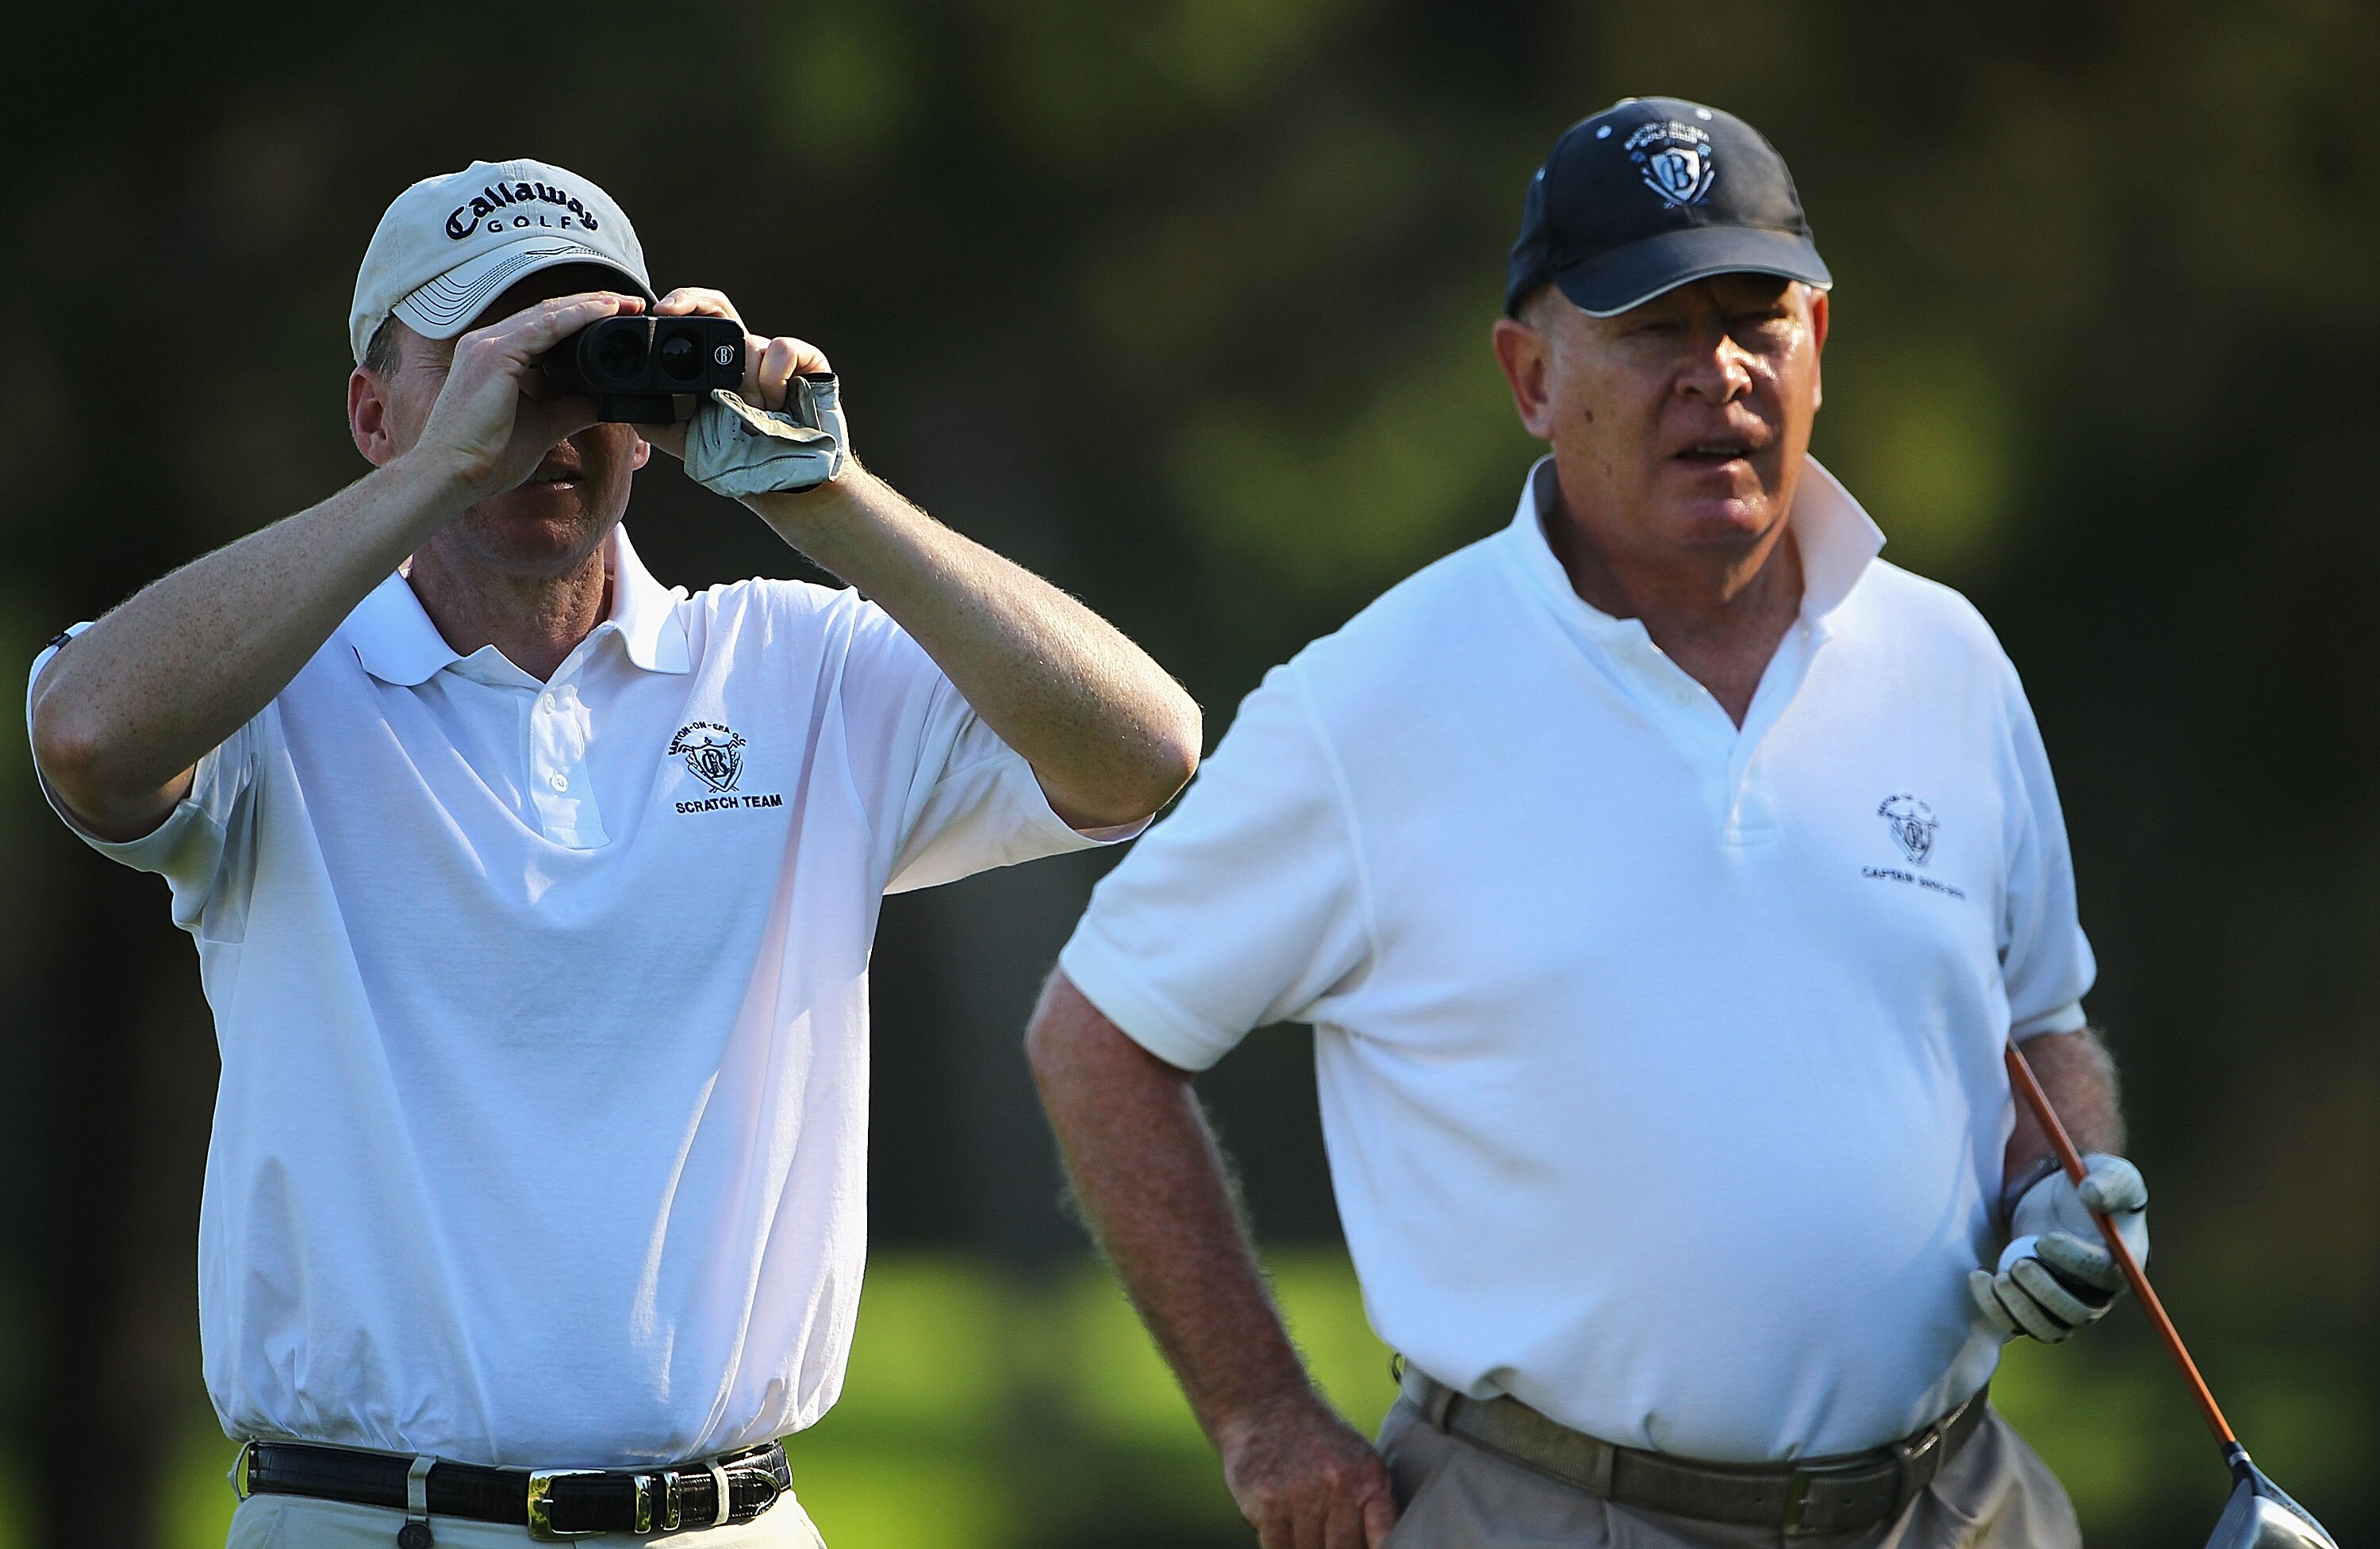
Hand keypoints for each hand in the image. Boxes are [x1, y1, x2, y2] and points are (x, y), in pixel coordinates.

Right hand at [412, 291, 643, 499]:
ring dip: (591, 305)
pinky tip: (604, 312)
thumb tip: (604, 401)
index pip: (545, 326)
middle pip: (548, 312)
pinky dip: (577, 317)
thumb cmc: (487, 457)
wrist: (452, 474)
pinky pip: (545, 327)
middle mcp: (486, 343)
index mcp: (493, 357)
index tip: (619, 318)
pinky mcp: (494, 355)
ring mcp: (487, 345)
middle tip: (632, 304)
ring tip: (626, 303)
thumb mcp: (544, 426)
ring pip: (549, 313)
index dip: (583, 317)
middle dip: (593, 304)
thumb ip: (572, 409)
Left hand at [638, 287, 833, 460]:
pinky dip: (773, 377)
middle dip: (692, 302)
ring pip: (748, 342)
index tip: (659, 313)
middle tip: (669, 312)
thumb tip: (623, 405)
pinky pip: (782, 349)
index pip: (698, 320)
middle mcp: (743, 355)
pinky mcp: (807, 362)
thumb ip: (656, 421)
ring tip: (755, 413)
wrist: (789, 484)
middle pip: (717, 305)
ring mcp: (774, 358)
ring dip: (745, 383)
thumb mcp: (687, 441)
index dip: (680, 305)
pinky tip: (778, 404)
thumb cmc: (744, 462)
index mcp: (716, 368)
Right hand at [1215, 1393, 1398, 1548]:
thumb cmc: (1316, 1439)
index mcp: (1369, 1476)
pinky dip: (1281, 1548)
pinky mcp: (1266, 1501)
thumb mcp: (1359, 1460)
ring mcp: (1301, 1494)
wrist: (1265, 1404)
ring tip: (1304, 1529)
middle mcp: (1338, 1485)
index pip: (1385, 1539)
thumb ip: (1373, 1506)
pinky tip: (1282, 1528)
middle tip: (1328, 1539)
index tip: (1362, 1548)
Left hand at [1970, 1153, 2149, 1342]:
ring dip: (2020, 1308)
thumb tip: (2092, 1195)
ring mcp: (2065, 1306)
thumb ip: (2107, 1181)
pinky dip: (1995, 1308)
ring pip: (2048, 1329)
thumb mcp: (2106, 1171)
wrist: (2060, 1201)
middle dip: (2045, 1292)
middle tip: (2017, 1265)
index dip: (2075, 1262)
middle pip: (2078, 1313)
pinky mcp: (2035, 1307)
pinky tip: (1980, 1276)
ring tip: (1998, 1276)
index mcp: (2122, 1264)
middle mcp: (2098, 1295)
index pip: (2105, 1276)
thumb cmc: (2089, 1185)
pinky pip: (2017, 1325)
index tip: (2044, 1239)